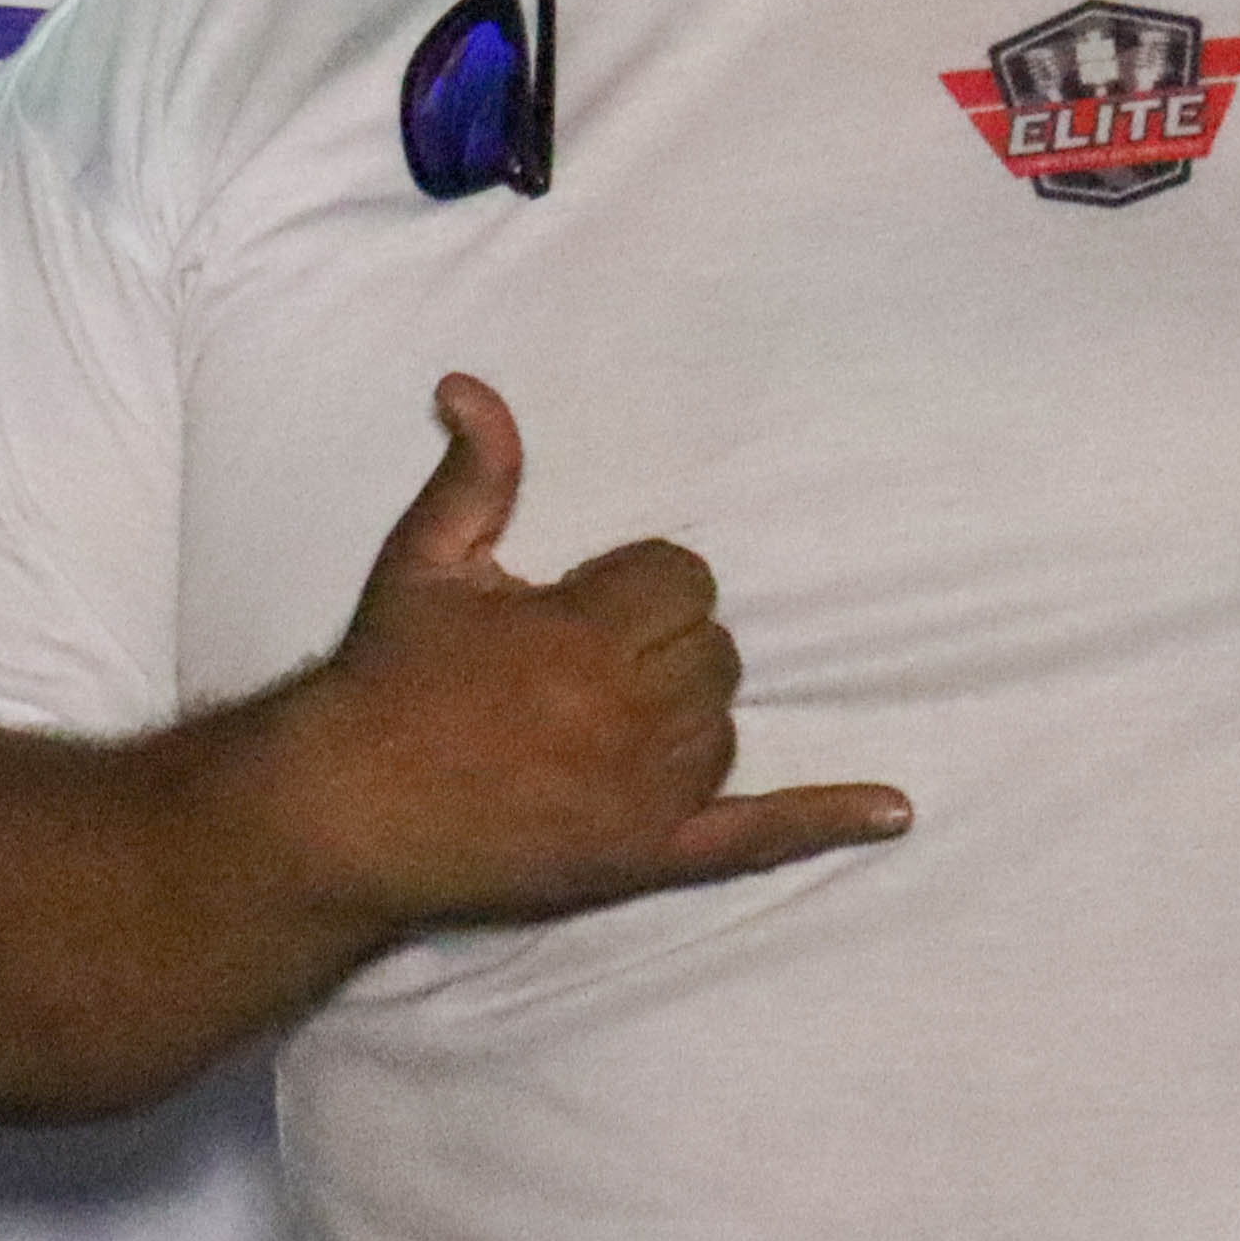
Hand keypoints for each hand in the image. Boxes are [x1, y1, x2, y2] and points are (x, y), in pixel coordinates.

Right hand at [263, 374, 908, 929]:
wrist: (348, 813)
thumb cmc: (385, 678)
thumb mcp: (424, 560)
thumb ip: (474, 473)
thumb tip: (471, 384)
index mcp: (580, 632)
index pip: (680, 579)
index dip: (631, 587)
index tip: (576, 608)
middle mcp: (625, 714)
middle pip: (712, 651)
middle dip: (658, 645)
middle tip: (583, 663)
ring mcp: (644, 794)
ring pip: (723, 726)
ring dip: (684, 715)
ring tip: (606, 721)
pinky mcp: (649, 856)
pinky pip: (758, 837)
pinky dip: (828, 821)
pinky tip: (890, 811)